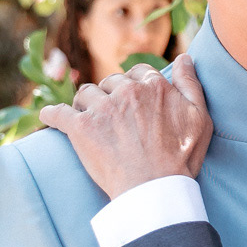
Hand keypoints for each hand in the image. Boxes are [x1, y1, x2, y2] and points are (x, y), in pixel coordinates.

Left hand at [38, 54, 213, 198]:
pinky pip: (58, 113)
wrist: (155, 189)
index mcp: (153, 86)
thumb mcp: (199, 118)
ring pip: (86, 93)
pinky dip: (51, 114)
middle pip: (110, 81)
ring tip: (88, 117)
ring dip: (86, 103)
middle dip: (110, 94)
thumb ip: (190, 84)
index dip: (135, 84)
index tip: (132, 99)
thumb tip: (184, 57)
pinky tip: (47, 116)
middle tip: (112, 114)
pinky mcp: (80, 128)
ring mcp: (101, 109)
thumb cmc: (180, 158)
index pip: (138, 73)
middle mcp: (126, 91)